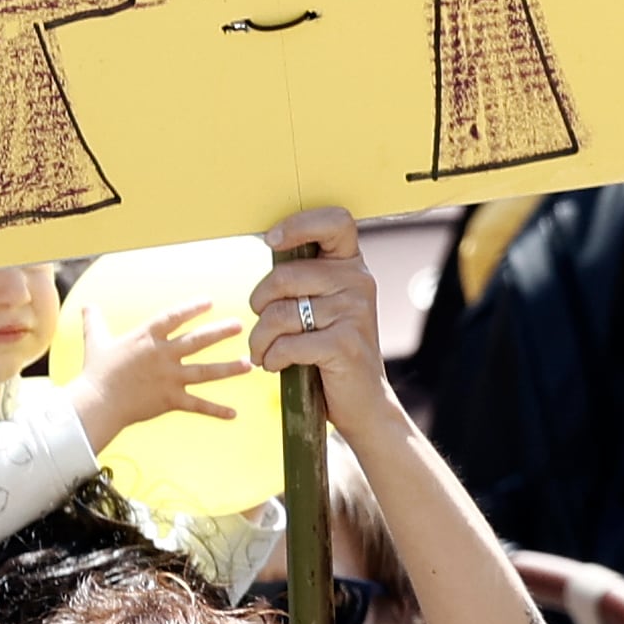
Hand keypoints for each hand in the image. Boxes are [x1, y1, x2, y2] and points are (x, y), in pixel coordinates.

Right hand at [70, 302, 244, 447]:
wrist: (96, 404)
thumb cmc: (96, 373)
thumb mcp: (96, 342)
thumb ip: (95, 322)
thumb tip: (87, 305)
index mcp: (146, 338)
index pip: (174, 317)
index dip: (192, 308)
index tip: (210, 302)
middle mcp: (162, 355)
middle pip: (197, 341)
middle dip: (220, 332)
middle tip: (239, 326)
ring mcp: (169, 378)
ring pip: (205, 372)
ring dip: (228, 369)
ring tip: (248, 365)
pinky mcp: (170, 400)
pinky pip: (197, 405)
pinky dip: (216, 410)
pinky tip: (234, 413)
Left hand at [250, 207, 394, 425]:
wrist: (364, 401)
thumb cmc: (333, 350)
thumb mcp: (324, 305)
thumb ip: (304, 278)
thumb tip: (269, 244)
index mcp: (353, 267)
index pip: (336, 222)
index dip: (299, 225)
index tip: (272, 241)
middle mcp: (359, 283)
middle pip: (285, 275)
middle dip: (259, 302)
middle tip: (261, 321)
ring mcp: (355, 313)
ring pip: (279, 314)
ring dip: (260, 340)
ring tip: (264, 352)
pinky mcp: (344, 344)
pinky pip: (286, 344)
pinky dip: (272, 358)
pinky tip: (277, 365)